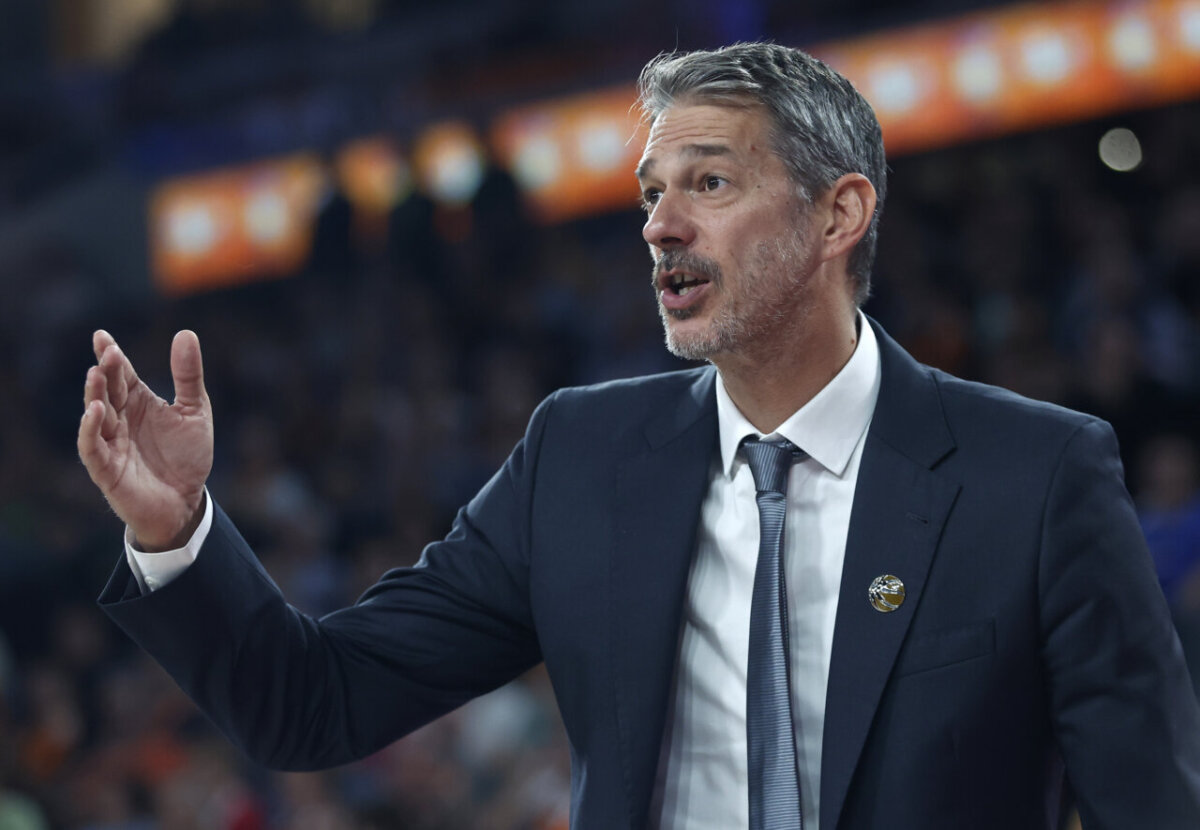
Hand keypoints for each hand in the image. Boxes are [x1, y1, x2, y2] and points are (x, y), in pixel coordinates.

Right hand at [78, 330, 213, 550]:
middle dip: (107, 371)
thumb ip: (188, 376)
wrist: (186, 501)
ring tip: (97, 374)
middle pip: (108, 391)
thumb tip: (185, 333)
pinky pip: (91, 447)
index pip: (121, 375)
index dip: (111, 356)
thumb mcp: (194, 411)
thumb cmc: (187, 456)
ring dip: (94, 395)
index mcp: (139, 403)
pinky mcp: (106, 468)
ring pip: (95, 416)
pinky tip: (94, 412)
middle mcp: (120, 420)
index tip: (102, 336)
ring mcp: (111, 443)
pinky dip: (89, 429)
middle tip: (109, 352)